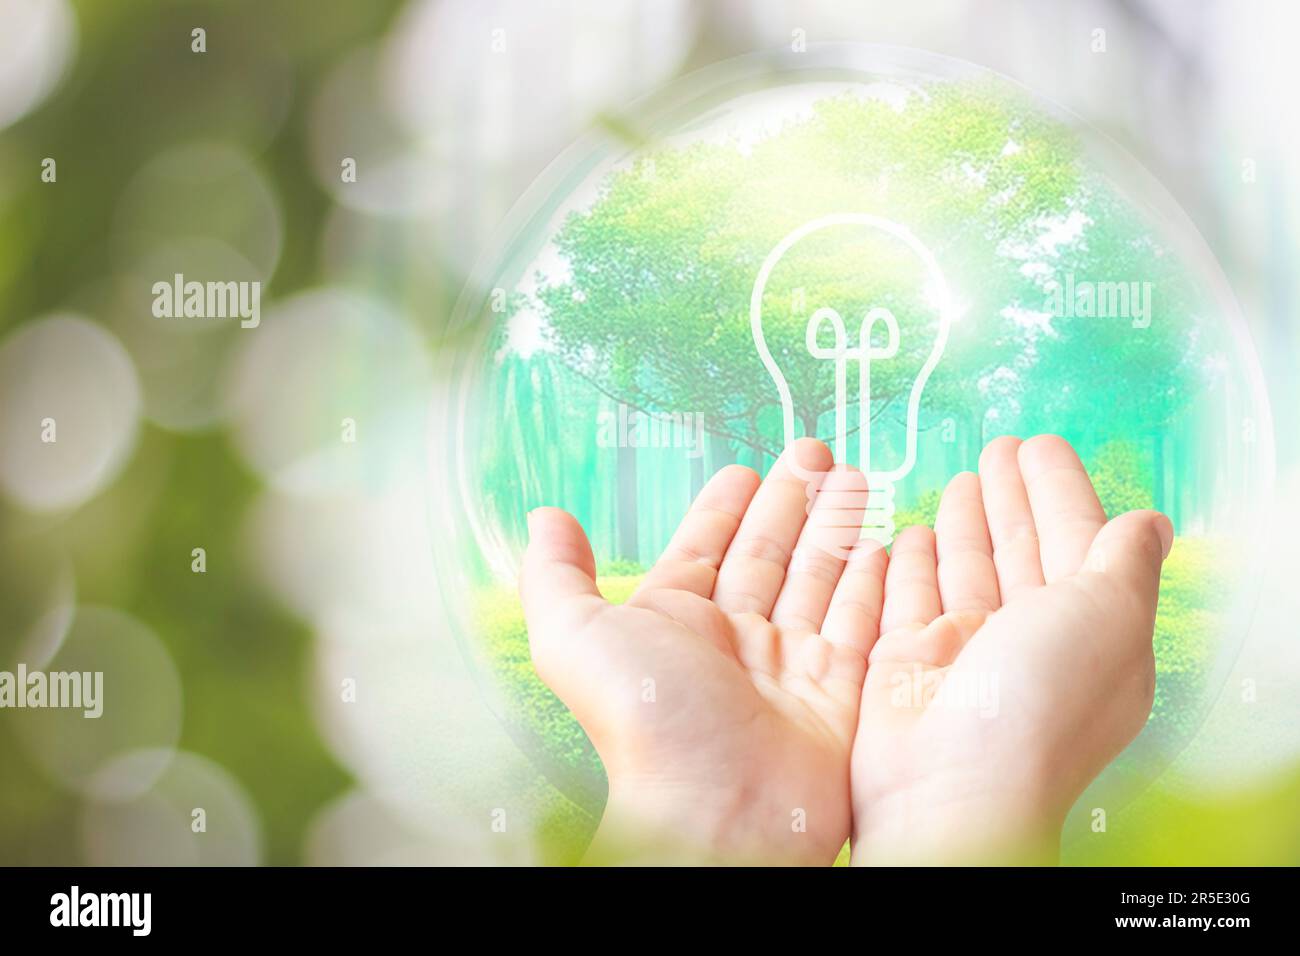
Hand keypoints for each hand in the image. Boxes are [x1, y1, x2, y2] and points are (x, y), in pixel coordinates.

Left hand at [521, 439, 885, 864]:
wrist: (716, 811)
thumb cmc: (644, 722)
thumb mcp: (575, 637)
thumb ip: (557, 574)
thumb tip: (544, 517)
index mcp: (674, 623)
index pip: (704, 549)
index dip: (723, 509)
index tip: (745, 470)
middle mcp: (733, 641)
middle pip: (769, 555)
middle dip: (793, 502)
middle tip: (817, 451)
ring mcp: (790, 666)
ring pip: (819, 579)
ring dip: (836, 528)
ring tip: (857, 477)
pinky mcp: (840, 691)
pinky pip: (861, 623)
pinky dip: (874, 584)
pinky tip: (884, 543)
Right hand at [850, 435, 1171, 864]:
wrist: (951, 783)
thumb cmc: (1040, 697)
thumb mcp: (1107, 615)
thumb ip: (1124, 559)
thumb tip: (1150, 522)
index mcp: (1088, 631)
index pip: (1078, 541)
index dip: (1061, 490)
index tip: (1040, 444)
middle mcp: (1030, 640)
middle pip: (1021, 550)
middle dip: (1012, 496)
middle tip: (997, 446)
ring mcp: (967, 651)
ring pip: (967, 568)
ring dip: (966, 521)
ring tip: (961, 477)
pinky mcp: (907, 660)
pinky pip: (910, 596)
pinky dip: (913, 563)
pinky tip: (913, 531)